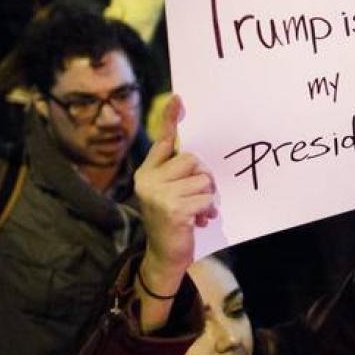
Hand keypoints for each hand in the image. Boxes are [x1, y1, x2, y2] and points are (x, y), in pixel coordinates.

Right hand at [134, 95, 217, 279]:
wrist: (165, 255)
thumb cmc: (172, 219)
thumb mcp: (169, 192)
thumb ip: (176, 171)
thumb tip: (192, 152)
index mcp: (147, 172)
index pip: (163, 141)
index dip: (171, 118)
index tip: (178, 98)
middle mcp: (148, 180)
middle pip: (192, 159)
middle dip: (203, 177)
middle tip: (198, 195)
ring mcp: (159, 195)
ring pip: (202, 179)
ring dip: (207, 197)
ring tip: (197, 210)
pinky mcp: (173, 209)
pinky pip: (206, 198)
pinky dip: (207, 210)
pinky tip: (198, 220)